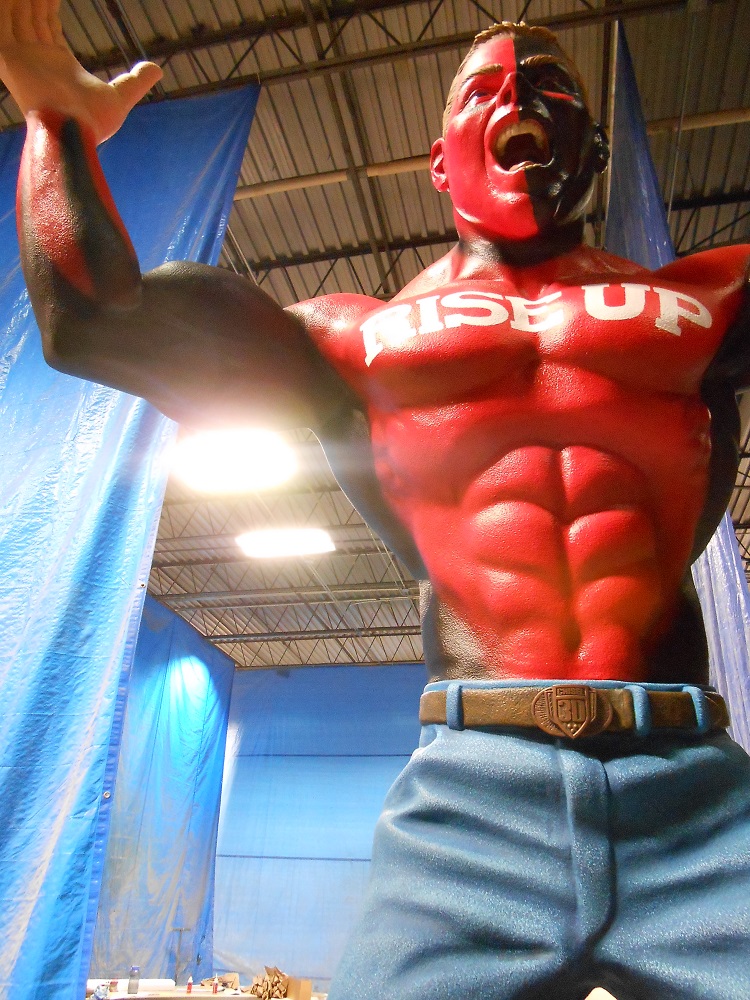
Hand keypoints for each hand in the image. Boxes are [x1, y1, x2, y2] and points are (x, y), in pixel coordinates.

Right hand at [0, 0, 161, 142]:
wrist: (71, 133)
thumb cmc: (92, 123)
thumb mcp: (120, 96)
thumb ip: (135, 81)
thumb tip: (157, 69)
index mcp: (58, 62)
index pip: (47, 24)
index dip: (48, 5)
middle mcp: (37, 56)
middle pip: (32, 15)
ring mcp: (22, 55)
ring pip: (17, 14)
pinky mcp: (8, 56)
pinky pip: (3, 21)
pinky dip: (6, 7)